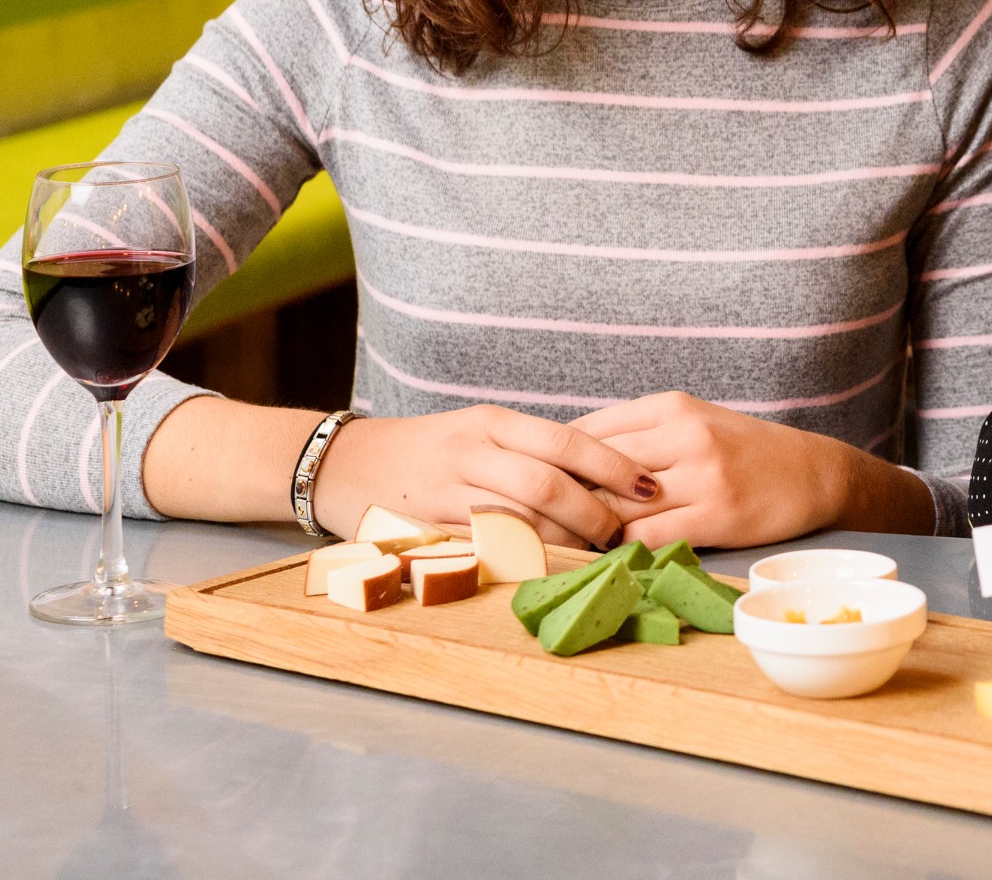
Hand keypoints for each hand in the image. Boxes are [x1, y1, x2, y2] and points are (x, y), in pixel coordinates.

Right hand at [314, 405, 659, 549]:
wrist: (342, 463)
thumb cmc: (428, 449)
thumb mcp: (479, 432)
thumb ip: (531, 451)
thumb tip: (604, 477)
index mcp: (493, 422)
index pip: (566, 440)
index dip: (613, 465)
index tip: (649, 486)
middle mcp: (471, 451)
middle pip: (547, 483)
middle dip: (594, 512)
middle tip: (624, 532)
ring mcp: (445, 491)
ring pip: (518, 519)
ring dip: (563, 542)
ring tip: (594, 554)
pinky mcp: (425, 528)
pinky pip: (482, 548)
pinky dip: (519, 560)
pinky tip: (545, 570)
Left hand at [572, 392, 930, 547]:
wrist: (814, 474)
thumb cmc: (745, 451)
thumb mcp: (693, 422)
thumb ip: (639, 433)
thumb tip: (565, 456)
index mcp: (673, 406)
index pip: (589, 431)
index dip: (555, 462)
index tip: (536, 484)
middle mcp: (686, 435)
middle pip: (596, 468)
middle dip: (565, 498)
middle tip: (540, 521)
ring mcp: (702, 475)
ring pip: (617, 504)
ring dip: (591, 528)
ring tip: (572, 540)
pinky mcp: (715, 515)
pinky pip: (647, 535)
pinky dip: (623, 547)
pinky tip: (617, 552)